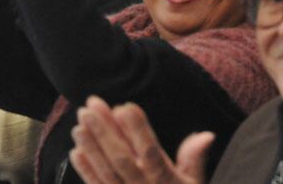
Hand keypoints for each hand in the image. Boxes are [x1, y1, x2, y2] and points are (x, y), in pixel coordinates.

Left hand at [69, 96, 212, 183]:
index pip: (151, 152)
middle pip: (122, 158)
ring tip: (78, 125)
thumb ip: (194, 158)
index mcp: (166, 181)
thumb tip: (206, 134)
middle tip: (89, 107)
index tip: (125, 107)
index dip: (138, 130)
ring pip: (106, 172)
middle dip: (104, 132)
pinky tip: (75, 152)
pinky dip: (86, 171)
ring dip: (91, 148)